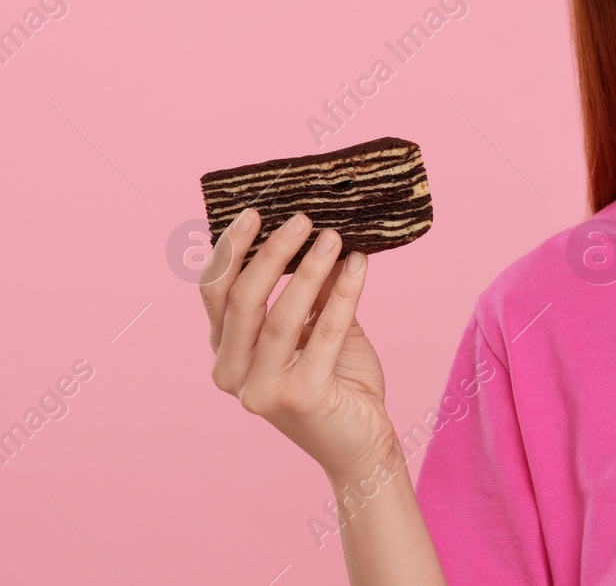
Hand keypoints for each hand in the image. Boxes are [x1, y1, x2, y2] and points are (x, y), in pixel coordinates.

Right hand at [201, 209, 397, 479]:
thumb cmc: (338, 380)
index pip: (215, 294)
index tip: (254, 211)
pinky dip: (344, 293)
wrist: (362, 443)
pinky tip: (359, 264)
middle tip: (301, 218)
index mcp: (226, 353)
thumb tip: (318, 234)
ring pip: (279, 316)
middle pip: (241, 300)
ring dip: (308, 269)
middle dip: (270, 253)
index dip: (231, 250)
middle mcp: (231, 373)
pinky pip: (323, 332)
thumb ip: (311, 290)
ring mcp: (260, 390)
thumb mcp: (319, 326)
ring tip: (334, 236)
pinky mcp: (298, 398)